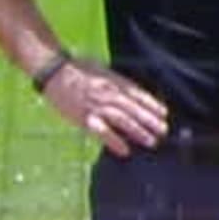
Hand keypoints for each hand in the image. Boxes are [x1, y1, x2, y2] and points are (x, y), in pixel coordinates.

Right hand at [44, 58, 168, 156]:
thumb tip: (129, 93)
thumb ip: (114, 81)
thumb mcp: (101, 69)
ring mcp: (97, 105)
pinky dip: (114, 141)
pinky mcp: (84, 117)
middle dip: (151, 121)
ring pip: (123, 120)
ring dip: (139, 131)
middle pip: (134, 108)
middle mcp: (109, 93)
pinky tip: (125, 151)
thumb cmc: (75, 69)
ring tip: (151, 141)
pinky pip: (102, 131)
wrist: (54, 70)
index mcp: (113, 81)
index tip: (164, 114)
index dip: (152, 104)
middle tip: (163, 131)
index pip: (138, 94)